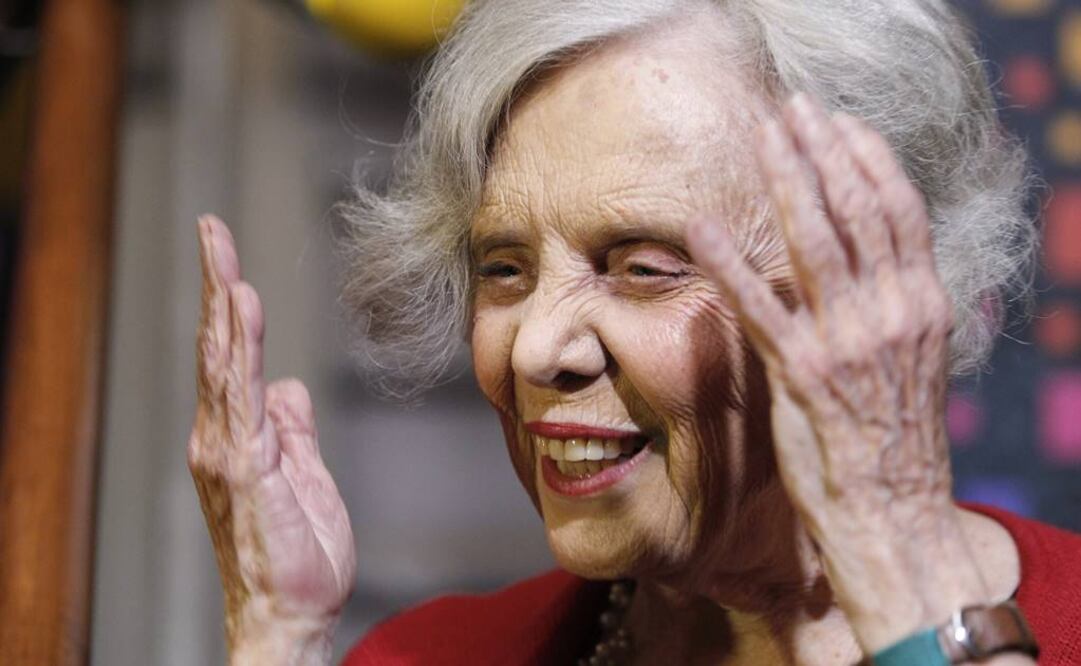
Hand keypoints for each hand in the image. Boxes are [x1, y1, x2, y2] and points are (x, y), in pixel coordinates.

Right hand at [189, 215, 355, 663]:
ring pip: (222, 363)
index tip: (227, 258)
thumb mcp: (305, 475)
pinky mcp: (245, 467)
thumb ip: (293, 429)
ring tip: (223, 254)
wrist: (291, 610)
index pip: (229, 357)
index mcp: (238, 436)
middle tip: (212, 230)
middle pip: (216, 348)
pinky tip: (241, 312)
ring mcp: (228, 451)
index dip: (226, 305)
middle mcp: (221, 437)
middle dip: (215, 285)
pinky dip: (239, 349)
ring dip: (223, 305)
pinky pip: (241, 396)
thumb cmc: (297, 552)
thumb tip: (288, 386)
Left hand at [687, 95, 989, 651]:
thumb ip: (881, 307)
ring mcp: (849, 343)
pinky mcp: (803, 376)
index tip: (837, 122)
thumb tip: (847, 261)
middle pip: (857, 210)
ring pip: (816, 241)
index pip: (899, 211)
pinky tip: (698, 228)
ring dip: (786, 181)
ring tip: (760, 138)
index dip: (867, 158)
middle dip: (821, 151)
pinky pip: (761, 307)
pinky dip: (729, 262)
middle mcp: (893, 313)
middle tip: (789, 109)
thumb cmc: (892, 440)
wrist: (896, 514)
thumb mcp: (905, 362)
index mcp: (922, 305)